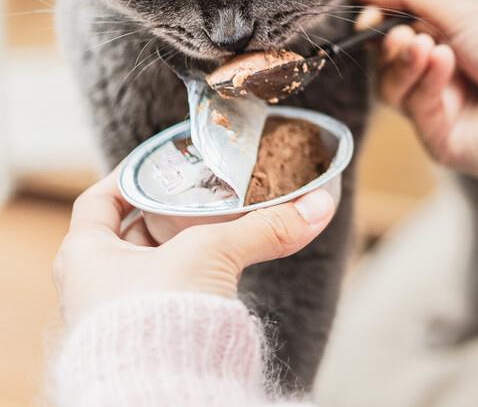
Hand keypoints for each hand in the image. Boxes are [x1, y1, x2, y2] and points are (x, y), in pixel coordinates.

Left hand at [54, 170, 335, 326]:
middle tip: (206, 193)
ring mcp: (119, 313)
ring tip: (225, 226)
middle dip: (171, 213)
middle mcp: (94, 284)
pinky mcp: (149, 337)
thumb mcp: (213, 253)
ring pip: (158, 265)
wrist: (159, 390)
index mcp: (85, 254)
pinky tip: (226, 271)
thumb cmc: (157, 316)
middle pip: (134, 231)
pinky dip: (199, 279)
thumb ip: (266, 227)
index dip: (128, 177)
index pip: (100, 200)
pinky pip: (174, 295)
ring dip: (189, 247)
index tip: (161, 166)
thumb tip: (319, 206)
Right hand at [357, 0, 477, 187]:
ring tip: (424, 44)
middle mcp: (447, 74)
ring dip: (402, 61)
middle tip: (401, 32)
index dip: (378, 17)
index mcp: (456, 37)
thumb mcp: (470, 8)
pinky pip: (414, 110)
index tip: (367, 8)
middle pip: (387, 60)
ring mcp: (444, 109)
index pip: (397, 27)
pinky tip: (444, 63)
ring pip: (391, 87)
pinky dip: (423, 81)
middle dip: (387, 41)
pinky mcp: (444, 141)